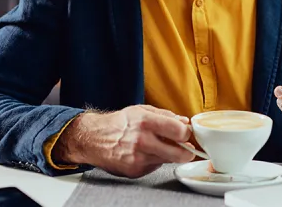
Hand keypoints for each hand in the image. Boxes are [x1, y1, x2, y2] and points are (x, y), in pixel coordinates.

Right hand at [52, 104, 194, 177]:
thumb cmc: (118, 123)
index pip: (179, 131)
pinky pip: (155, 166)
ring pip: (168, 161)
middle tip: (187, 149)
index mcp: (145, 122)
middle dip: (187, 152)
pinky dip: (155, 160)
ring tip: (161, 146)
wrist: (94, 138)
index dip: (187, 133)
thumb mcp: (141, 110)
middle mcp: (142, 141)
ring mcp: (138, 158)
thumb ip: (165, 115)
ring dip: (170, 155)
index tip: (186, 133)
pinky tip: (146, 153)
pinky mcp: (135, 171)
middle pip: (179, 153)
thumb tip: (184, 122)